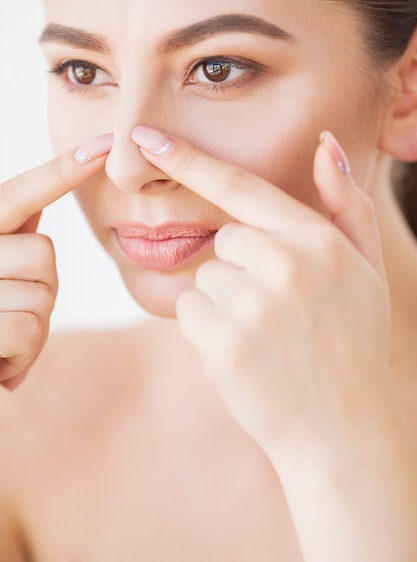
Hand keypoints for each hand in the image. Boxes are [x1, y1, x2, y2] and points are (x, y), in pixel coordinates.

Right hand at [0, 142, 109, 389]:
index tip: (103, 144)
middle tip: (11, 316)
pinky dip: (23, 357)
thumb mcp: (1, 278)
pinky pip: (28, 330)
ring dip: (33, 330)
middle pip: (44, 254)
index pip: (19, 195)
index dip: (62, 170)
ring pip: (42, 294)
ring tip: (3, 344)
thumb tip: (47, 200)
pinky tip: (2, 367)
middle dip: (43, 290)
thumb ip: (16, 238)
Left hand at [135, 126, 390, 459]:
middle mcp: (285, 264)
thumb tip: (324, 144)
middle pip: (223, 241)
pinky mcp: (223, 343)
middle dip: (240, 269)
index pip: (240, 187)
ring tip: (267, 338)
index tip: (146, 136)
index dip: (188, 159)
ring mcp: (252, 305)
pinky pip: (191, 313)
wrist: (344, 428)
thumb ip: (346, 203)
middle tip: (277, 311)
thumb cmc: (353, 342)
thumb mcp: (366, 267)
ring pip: (204, 279)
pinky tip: (247, 357)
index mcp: (316, 240)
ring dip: (224, 304)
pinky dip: (209, 332)